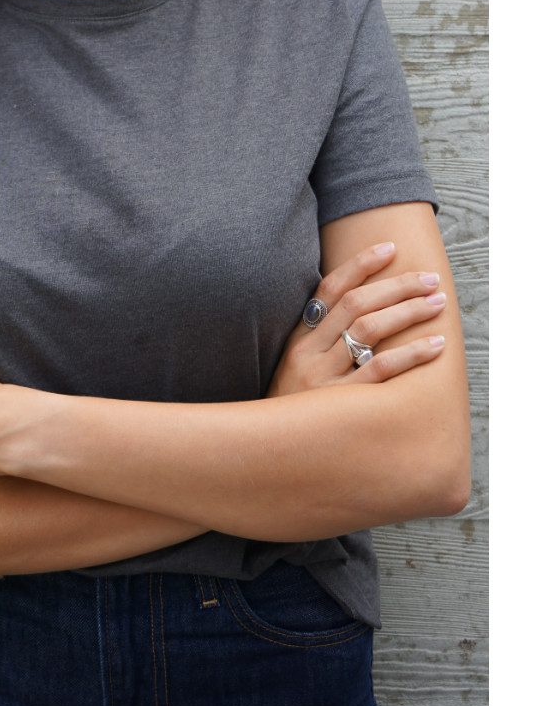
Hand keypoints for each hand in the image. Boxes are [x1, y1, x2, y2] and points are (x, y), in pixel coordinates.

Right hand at [266, 242, 447, 397]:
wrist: (270, 457)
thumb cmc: (293, 412)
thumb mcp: (295, 371)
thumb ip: (320, 342)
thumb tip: (360, 309)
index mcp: (297, 340)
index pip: (329, 289)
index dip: (360, 265)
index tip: (390, 248)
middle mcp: (307, 354)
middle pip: (355, 305)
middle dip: (396, 286)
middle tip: (428, 280)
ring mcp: (323, 379)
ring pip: (368, 330)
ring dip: (407, 312)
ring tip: (436, 303)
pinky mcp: (340, 405)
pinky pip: (379, 371)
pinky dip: (410, 354)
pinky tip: (434, 347)